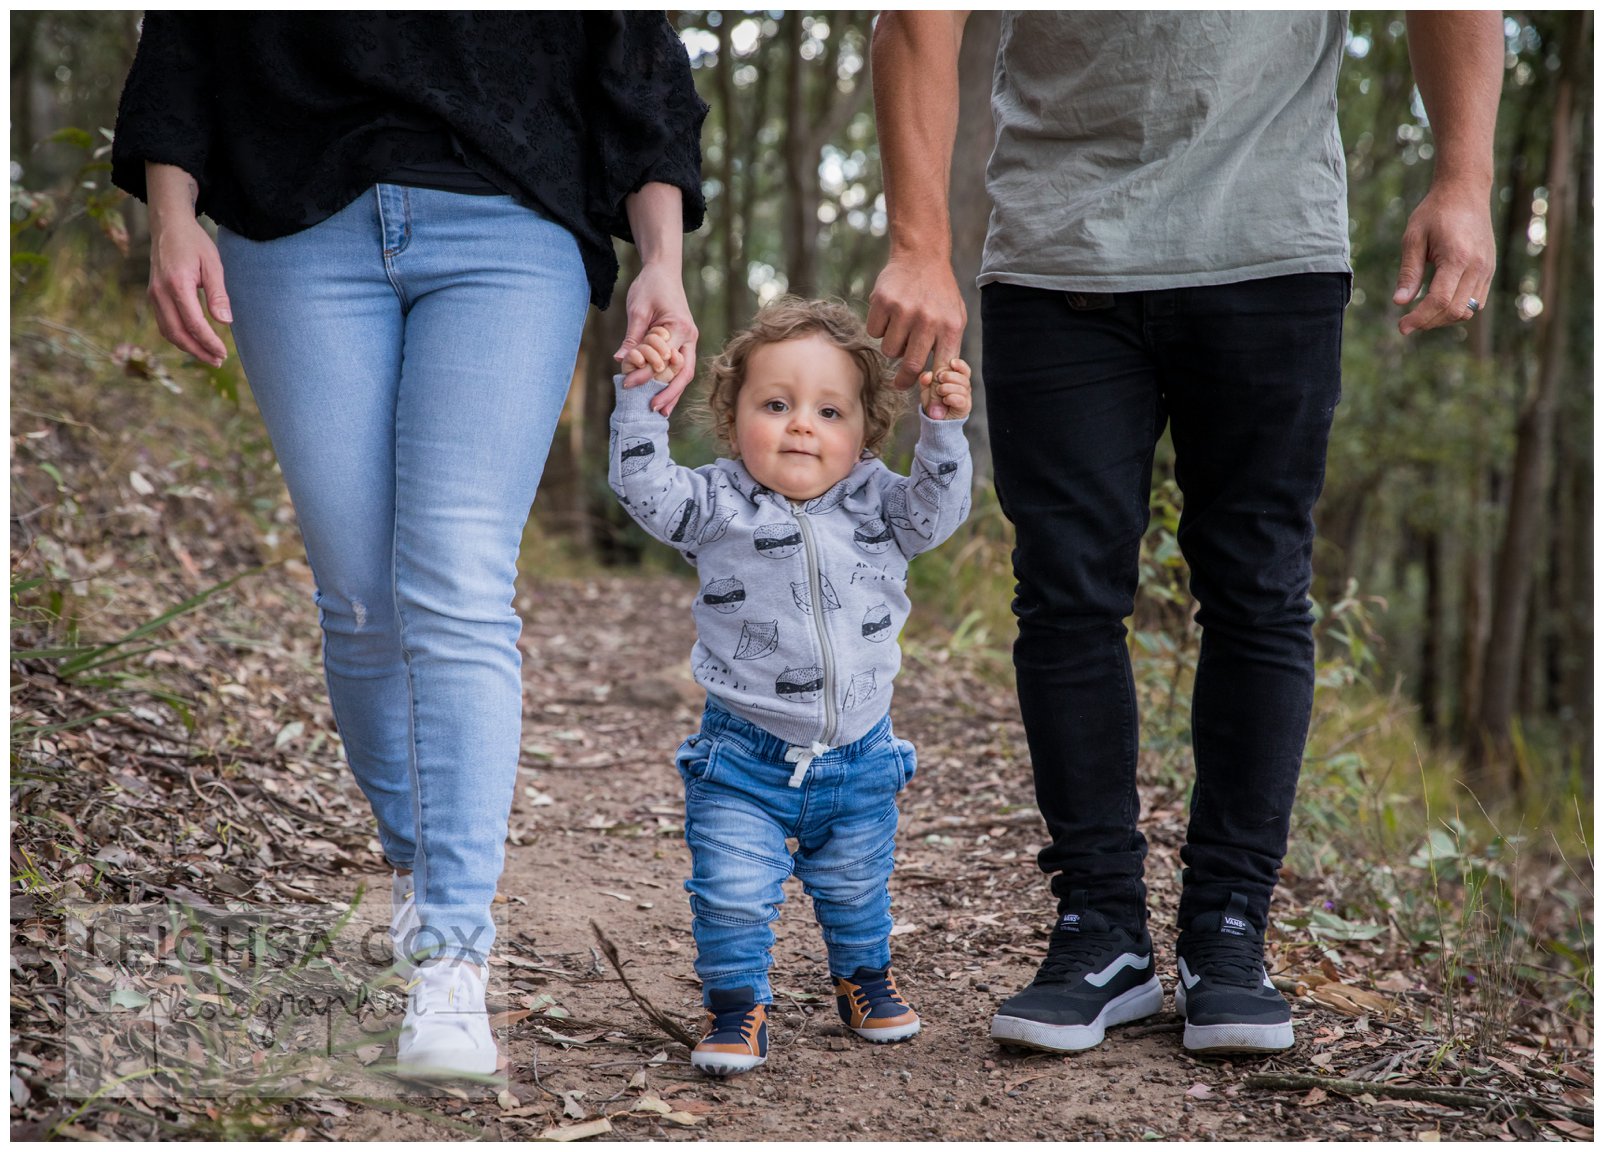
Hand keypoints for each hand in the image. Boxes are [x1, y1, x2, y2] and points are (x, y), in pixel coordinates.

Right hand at [148, 208, 230, 365]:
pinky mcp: (153, 295)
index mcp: (177, 284)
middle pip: (177, 333)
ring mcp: (153, 295)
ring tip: (209, 356)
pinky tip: (194, 342)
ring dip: (188, 347)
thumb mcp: (213, 264)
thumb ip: (218, 294)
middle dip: (198, 351)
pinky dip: (178, 336)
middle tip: (218, 360)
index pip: (193, 323)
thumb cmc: (194, 243)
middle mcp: (160, 292)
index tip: (224, 353)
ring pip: (168, 331)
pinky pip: (164, 323)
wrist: (168, 225)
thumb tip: (225, 322)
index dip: (209, 342)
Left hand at [614, 259, 696, 412]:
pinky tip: (663, 396)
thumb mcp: (637, 310)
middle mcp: (689, 337)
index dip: (646, 374)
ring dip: (674, 393)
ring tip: (662, 411)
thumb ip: (632, 336)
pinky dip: (672, 382)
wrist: (664, 271)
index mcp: (679, 327)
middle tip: (654, 409)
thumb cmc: (650, 287)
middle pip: (683, 373)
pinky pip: (680, 367)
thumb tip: (620, 359)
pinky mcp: (683, 342)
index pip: (664, 359)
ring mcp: (689, 340)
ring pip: (685, 373)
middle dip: (670, 393)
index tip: (628, 383)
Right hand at [867, 254, 965, 393]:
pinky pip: (874, 333)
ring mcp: (904, 310)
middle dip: (905, 378)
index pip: (941, 368)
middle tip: (901, 381)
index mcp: (949, 326)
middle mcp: (927, 319)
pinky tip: (890, 314)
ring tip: (902, 328)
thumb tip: (934, 387)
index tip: (930, 409)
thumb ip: (948, 350)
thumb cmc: (939, 295)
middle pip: (910, 365)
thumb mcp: (954, 319)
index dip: (934, 391)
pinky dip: (880, 328)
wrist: (922, 256)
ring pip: (889, 350)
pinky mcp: (883, 302)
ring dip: (893, 345)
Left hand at [918, 357, 971, 420]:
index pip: (964, 369)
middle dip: (951, 376)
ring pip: (963, 388)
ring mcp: (965, 398)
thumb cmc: (933, 403)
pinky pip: (961, 400)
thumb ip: (925, 380)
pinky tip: (945, 399)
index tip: (951, 363)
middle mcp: (964, 388)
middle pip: (964, 377)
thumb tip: (927, 375)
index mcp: (957, 380)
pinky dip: (952, 397)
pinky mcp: (964, 408)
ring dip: (949, 387)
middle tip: (940, 378)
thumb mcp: (926, 389)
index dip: (960, 365)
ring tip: (939, 391)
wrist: (934, 421)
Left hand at [1393, 178, 1495, 335]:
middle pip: (1455, 311)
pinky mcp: (1489, 269)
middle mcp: (1478, 266)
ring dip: (1443, 318)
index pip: (1440, 300)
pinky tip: (1438, 304)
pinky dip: (1457, 309)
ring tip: (1421, 313)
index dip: (1420, 318)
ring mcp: (1487, 269)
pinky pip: (1477, 301)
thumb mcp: (1413, 238)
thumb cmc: (1435, 212)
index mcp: (1458, 257)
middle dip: (1429, 322)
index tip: (1402, 327)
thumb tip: (1400, 303)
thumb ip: (1409, 272)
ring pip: (1468, 310)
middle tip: (1406, 322)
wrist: (1465, 191)